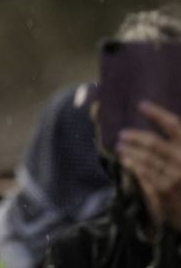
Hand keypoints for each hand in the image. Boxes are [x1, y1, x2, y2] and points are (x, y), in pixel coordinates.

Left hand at [117, 101, 180, 229]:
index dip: (158, 114)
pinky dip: (132, 165)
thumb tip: (162, 126)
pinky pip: (143, 173)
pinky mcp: (164, 191)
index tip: (141, 105)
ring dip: (129, 150)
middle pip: (153, 142)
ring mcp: (174, 176)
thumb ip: (175, 146)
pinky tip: (125, 161)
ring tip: (120, 146)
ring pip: (145, 158)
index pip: (174, 126)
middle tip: (122, 133)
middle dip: (135, 136)